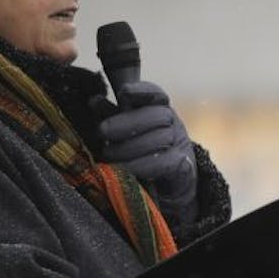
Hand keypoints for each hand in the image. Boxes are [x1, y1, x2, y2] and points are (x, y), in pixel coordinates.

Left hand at [95, 80, 196, 223]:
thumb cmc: (142, 154)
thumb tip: (95, 100)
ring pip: (161, 138)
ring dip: (130, 147)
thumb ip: (112, 116)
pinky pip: (166, 162)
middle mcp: (173, 124)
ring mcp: (180, 144)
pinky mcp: (183, 166)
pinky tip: (126, 169)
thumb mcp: (125, 133)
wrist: (167, 186)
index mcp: (159, 110)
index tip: (123, 92)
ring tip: (108, 155)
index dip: (141, 91)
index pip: (155, 94)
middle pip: (158, 115)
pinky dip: (143, 165)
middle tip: (103, 131)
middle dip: (128, 122)